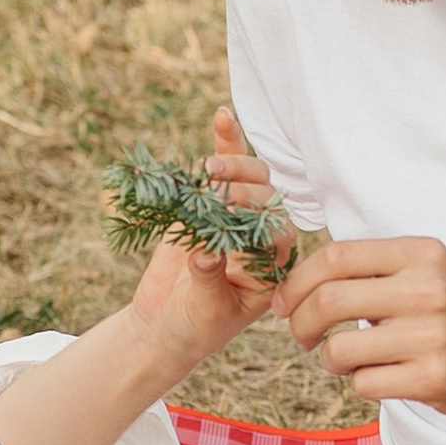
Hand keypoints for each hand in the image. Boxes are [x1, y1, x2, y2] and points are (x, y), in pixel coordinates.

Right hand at [126, 114, 289, 370]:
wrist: (164, 325)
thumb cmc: (195, 328)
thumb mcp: (206, 312)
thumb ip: (209, 281)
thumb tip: (206, 252)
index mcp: (273, 267)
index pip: (280, 233)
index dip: (261, 219)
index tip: (232, 216)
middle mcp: (261, 237)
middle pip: (268, 199)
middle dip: (245, 189)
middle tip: (216, 186)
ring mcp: (236, 216)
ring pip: (251, 179)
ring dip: (235, 164)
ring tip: (210, 167)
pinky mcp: (209, 204)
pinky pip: (222, 172)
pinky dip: (224, 144)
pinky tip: (223, 117)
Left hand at [277, 235, 445, 414]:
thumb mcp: (427, 271)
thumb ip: (373, 268)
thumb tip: (298, 282)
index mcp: (421, 253)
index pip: (335, 257)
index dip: (297, 281)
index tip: (285, 302)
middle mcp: (427, 289)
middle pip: (328, 301)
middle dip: (299, 323)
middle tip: (299, 336)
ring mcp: (432, 336)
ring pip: (339, 349)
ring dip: (328, 359)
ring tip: (344, 359)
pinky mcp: (433, 379)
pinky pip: (364, 383)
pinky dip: (360, 383)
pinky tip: (380, 375)